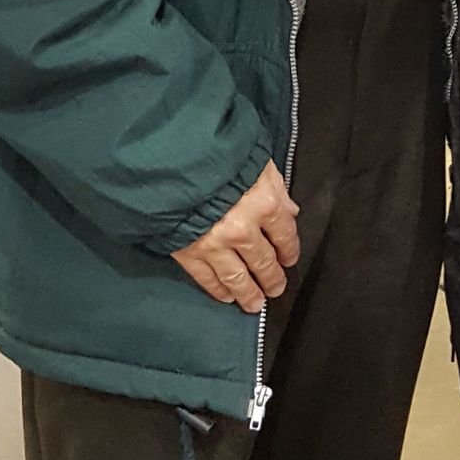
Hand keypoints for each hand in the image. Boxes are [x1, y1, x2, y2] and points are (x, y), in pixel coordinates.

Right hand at [172, 161, 299, 312]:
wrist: (169, 159)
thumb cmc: (218, 155)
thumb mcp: (256, 161)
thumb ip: (275, 187)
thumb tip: (289, 211)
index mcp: (264, 204)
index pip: (285, 235)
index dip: (289, 250)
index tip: (289, 259)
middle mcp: (243, 230)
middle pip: (264, 262)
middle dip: (272, 278)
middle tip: (276, 289)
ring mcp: (215, 245)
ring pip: (237, 279)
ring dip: (249, 294)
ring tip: (255, 304)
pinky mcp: (189, 253)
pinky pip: (207, 279)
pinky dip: (218, 290)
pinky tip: (226, 296)